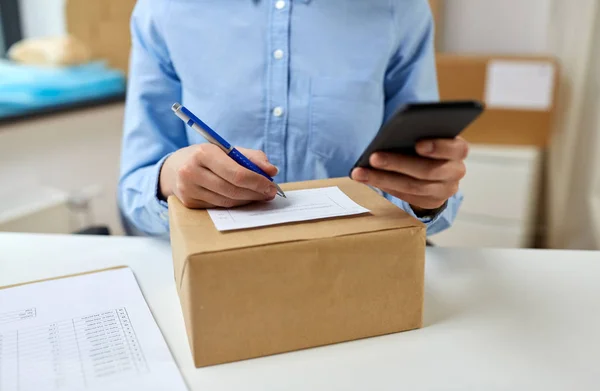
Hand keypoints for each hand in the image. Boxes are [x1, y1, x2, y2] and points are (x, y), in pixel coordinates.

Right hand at [159, 144, 278, 208]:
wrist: (176, 166)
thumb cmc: (209, 156)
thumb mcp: (228, 150)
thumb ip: (253, 157)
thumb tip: (272, 171)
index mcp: (203, 153)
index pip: (236, 173)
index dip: (257, 182)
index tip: (271, 185)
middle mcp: (191, 171)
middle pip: (232, 190)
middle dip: (255, 193)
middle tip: (270, 193)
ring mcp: (188, 189)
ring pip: (227, 201)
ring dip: (247, 200)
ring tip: (259, 196)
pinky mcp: (188, 203)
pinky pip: (219, 207)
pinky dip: (235, 204)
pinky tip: (243, 199)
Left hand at [351, 137, 467, 214]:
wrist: (435, 169)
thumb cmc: (425, 144)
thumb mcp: (427, 135)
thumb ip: (417, 133)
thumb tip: (391, 136)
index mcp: (458, 149)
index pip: (456, 148)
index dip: (438, 147)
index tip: (418, 144)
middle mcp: (456, 172)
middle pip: (428, 170)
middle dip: (398, 163)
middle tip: (373, 157)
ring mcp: (445, 190)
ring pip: (413, 187)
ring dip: (383, 179)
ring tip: (360, 172)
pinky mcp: (431, 202)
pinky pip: (406, 197)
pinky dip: (385, 187)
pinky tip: (366, 179)